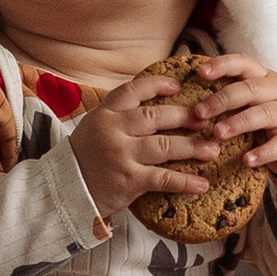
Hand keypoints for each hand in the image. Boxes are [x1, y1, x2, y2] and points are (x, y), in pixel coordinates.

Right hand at [65, 68, 216, 228]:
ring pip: (165, 146)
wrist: (64, 190)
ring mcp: (121, 155)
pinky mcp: (128, 180)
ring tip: (213, 150)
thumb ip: (120, 114)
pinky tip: (202, 184)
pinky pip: (163, 178)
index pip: (134, 90)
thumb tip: (155, 100)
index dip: (158, 85)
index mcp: (105, 114)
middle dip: (185, 116)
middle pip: (155, 117)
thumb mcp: (95, 127)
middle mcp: (113, 130)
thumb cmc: (85, 157)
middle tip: (207, 118)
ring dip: (193, 147)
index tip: (178, 86)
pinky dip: (185, 181)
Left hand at [182, 56, 276, 186]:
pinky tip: (247, 160)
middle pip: (250, 89)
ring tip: (218, 133)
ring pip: (263, 114)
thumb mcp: (251, 103)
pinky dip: (262, 153)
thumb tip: (186, 95)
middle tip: (199, 112)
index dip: (222, 65)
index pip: (243, 63)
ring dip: (238, 122)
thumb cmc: (267, 122)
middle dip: (222, 99)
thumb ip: (229, 96)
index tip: (200, 72)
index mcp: (264, 78)